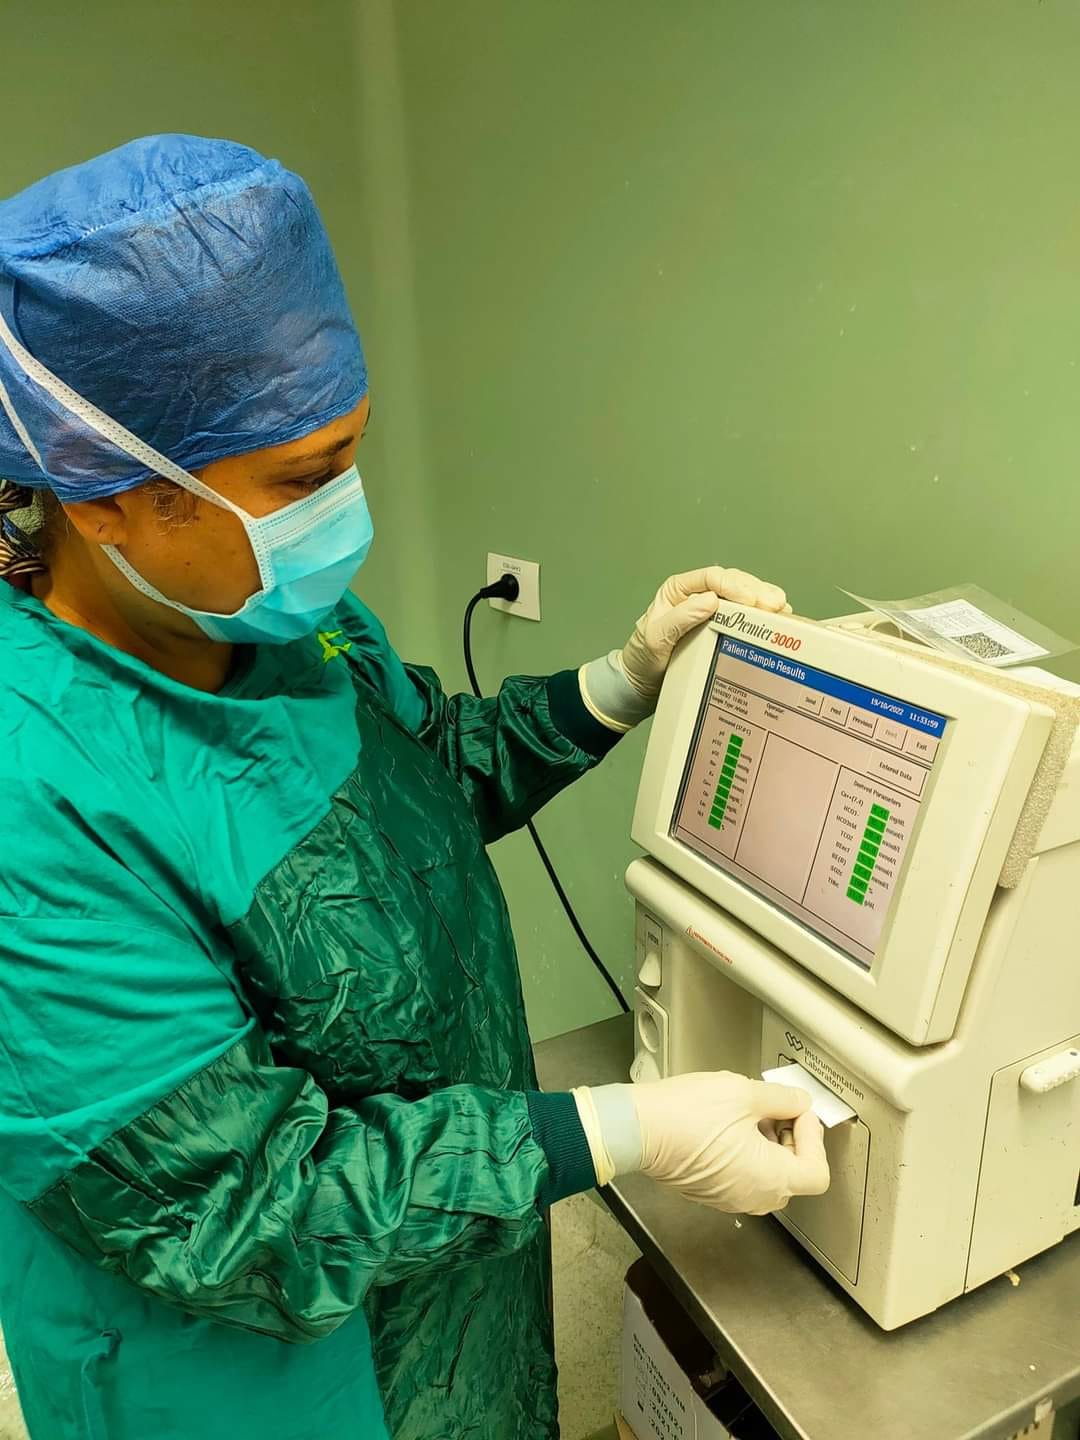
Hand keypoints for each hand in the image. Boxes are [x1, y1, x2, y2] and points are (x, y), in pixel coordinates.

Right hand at [574, 1071, 828, 1214]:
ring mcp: (730, 1199)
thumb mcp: (744, 1093)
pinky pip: (744, 1179)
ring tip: (749, 1115)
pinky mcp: (710, 1193)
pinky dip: (747, 1156)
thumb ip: (782, 1099)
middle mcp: (754, 1197)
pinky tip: (729, 1127)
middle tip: (777, 1110)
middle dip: (792, 1141)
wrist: (638, 1129)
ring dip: (769, 1148)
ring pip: (768, 1179)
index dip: (813, 1138)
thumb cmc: (688, 1113)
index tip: (797, 1112)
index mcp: (771, 1178)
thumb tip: (799, 1102)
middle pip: (795, 1177)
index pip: (817, 1171)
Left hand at [580, 566, 789, 731]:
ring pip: (744, 597)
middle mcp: (698, 596)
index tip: (751, 600)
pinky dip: (762, 617)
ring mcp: (712, 612)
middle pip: (733, 583)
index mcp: (679, 590)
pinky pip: (745, 617)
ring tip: (782, 610)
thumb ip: (681, 618)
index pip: (711, 577)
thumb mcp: (656, 637)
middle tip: (775, 604)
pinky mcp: (722, 629)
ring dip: (764, 601)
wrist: (641, 684)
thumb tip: (710, 601)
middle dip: (756, 591)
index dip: (734, 585)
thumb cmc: (643, 658)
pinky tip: (777, 622)